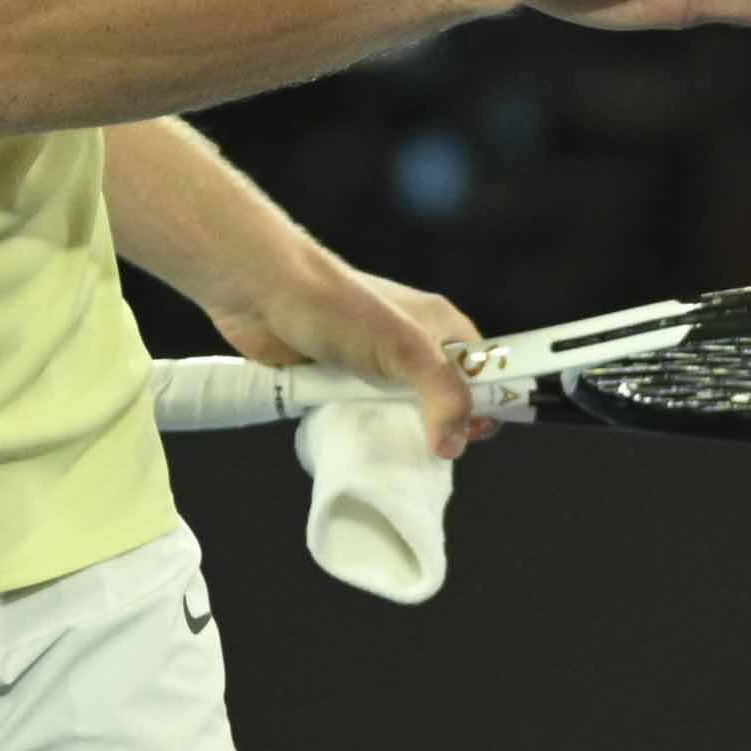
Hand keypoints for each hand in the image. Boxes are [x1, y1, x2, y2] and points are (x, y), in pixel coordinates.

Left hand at [202, 259, 495, 461]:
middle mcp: (410, 345)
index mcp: (439, 325)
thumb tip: (454, 444)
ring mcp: (372, 366)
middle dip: (438, 426)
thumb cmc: (339, 308)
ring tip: (392, 453)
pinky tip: (356, 444)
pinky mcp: (337, 383)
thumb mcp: (405, 349)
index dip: (486, 401)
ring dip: (395, 432)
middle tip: (432, 452)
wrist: (264, 297)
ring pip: (398, 412)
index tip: (476, 435)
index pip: (482, 369)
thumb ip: (441, 393)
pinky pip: (361, 417)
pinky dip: (360, 431)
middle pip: (441, 398)